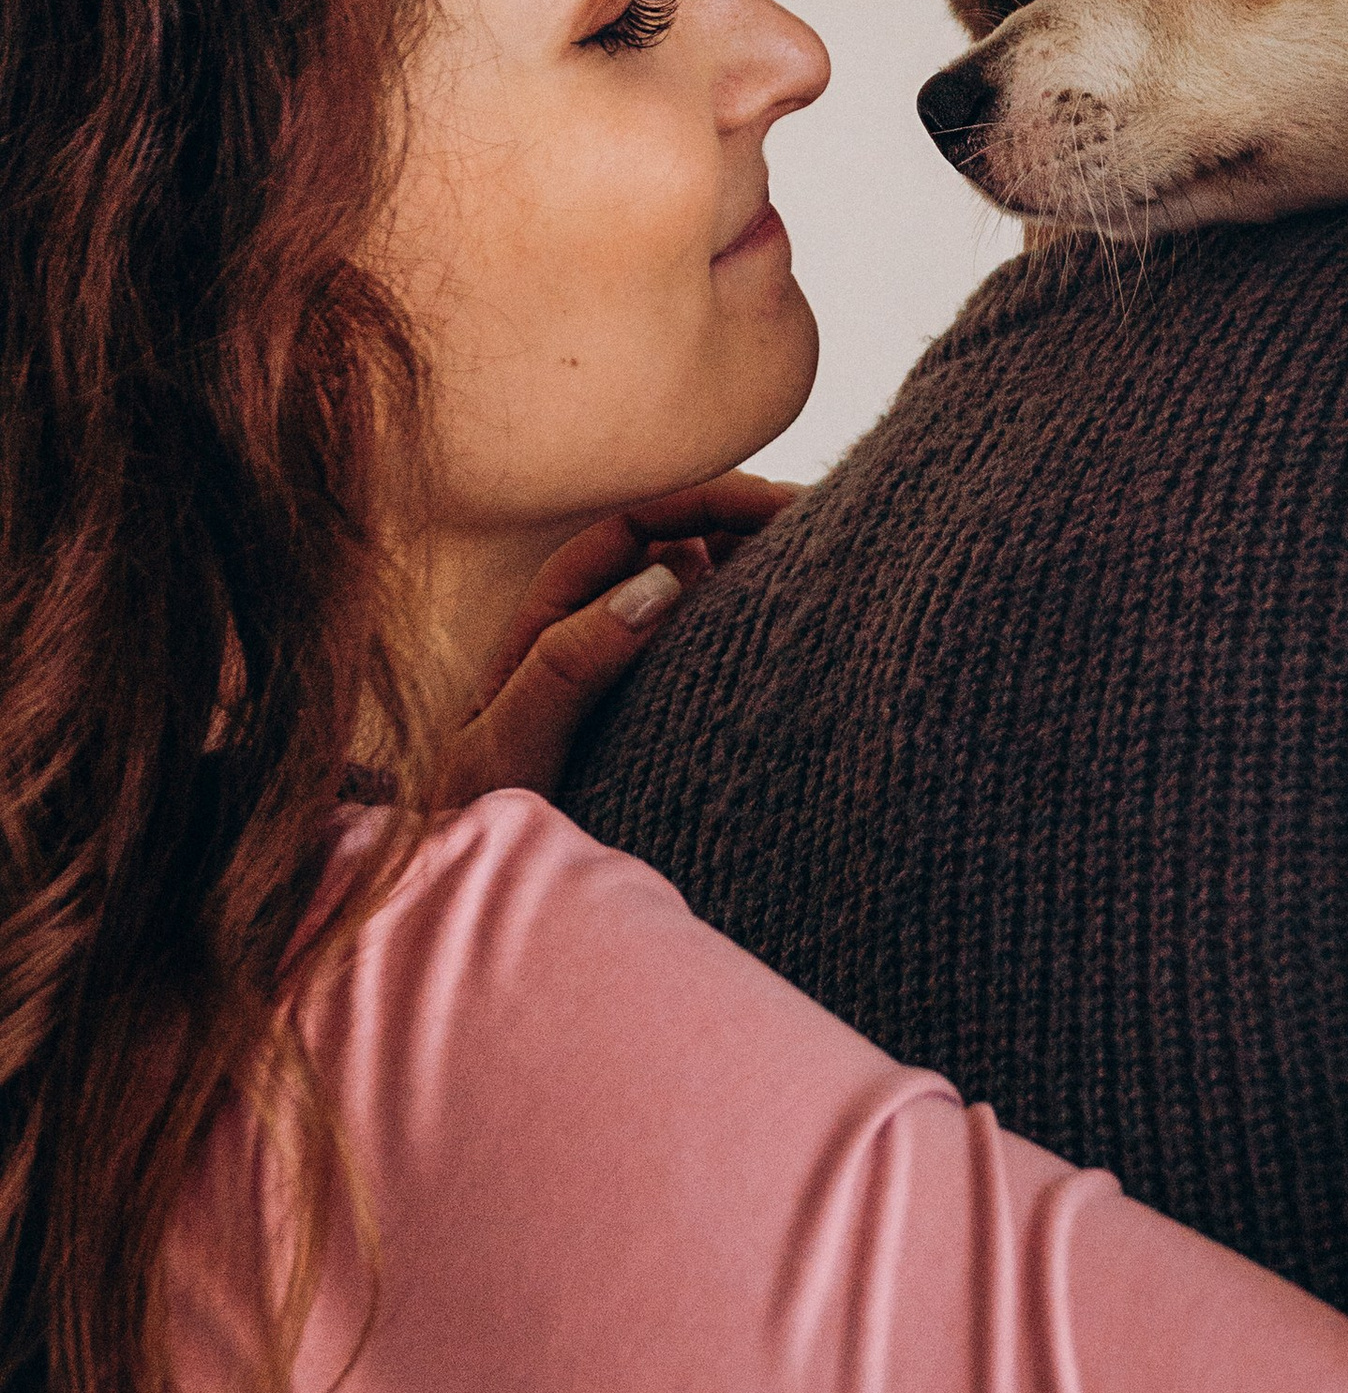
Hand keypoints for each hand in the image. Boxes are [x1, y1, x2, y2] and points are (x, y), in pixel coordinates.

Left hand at [437, 475, 795, 806]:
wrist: (477, 891)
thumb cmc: (480, 817)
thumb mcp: (515, 744)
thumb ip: (571, 664)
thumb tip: (663, 580)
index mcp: (553, 616)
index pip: (639, 527)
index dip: (709, 501)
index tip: (779, 508)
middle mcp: (591, 628)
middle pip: (677, 546)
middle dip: (746, 524)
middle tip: (825, 530)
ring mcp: (625, 669)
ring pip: (697, 594)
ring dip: (754, 570)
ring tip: (824, 571)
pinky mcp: (652, 711)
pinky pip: (704, 649)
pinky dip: (749, 626)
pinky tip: (794, 635)